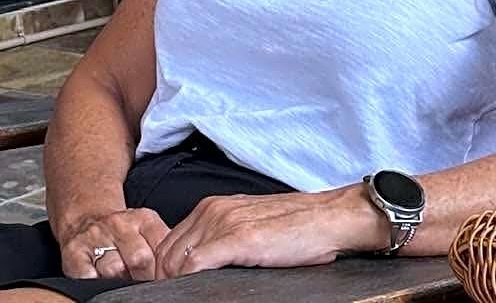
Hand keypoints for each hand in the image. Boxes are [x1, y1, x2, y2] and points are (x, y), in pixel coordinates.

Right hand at [61, 207, 169, 279]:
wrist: (87, 217)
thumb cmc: (124, 230)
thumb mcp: (147, 227)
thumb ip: (162, 243)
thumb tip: (182, 263)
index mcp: (143, 218)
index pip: (160, 246)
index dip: (165, 269)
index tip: (167, 279)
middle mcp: (119, 224)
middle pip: (139, 259)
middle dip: (146, 278)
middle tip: (148, 286)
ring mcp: (96, 237)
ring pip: (114, 269)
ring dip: (122, 282)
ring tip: (126, 283)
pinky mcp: (74, 252)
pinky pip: (87, 275)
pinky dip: (96, 282)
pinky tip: (102, 282)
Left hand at [154, 187, 385, 277]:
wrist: (326, 218)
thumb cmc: (295, 226)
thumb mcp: (249, 224)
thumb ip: (222, 236)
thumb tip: (199, 264)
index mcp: (214, 206)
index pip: (169, 241)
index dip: (165, 268)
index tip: (170, 286)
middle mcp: (213, 210)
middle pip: (166, 251)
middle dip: (164, 277)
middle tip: (174, 295)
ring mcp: (223, 222)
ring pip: (174, 259)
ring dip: (173, 280)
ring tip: (185, 293)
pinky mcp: (237, 239)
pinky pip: (194, 264)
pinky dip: (187, 281)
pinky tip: (197, 288)